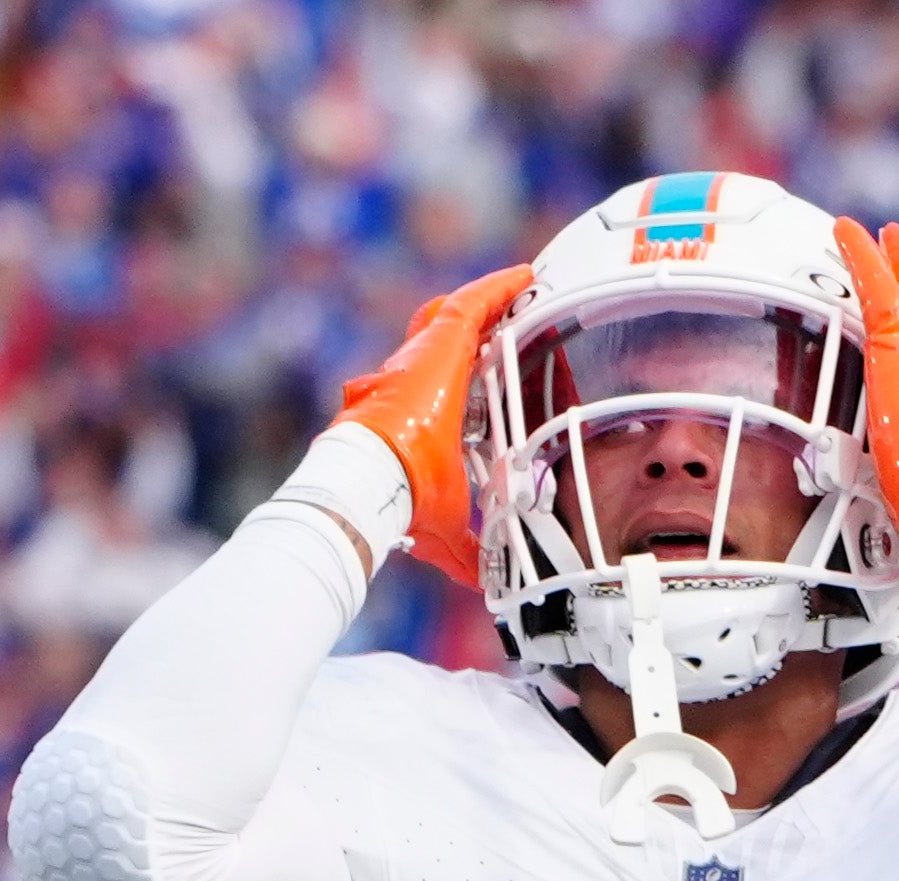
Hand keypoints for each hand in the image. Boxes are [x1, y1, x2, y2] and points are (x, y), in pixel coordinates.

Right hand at [332, 266, 527, 587]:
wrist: (374, 476)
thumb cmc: (398, 499)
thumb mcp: (440, 528)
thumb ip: (464, 550)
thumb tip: (482, 585)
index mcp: (420, 418)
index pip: (444, 386)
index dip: (468, 371)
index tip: (491, 366)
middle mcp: (415, 380)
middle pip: (447, 341)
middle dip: (478, 327)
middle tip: (510, 316)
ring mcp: (422, 358)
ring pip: (457, 315)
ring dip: (492, 301)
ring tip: (523, 288)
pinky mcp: (437, 342)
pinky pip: (472, 304)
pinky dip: (499, 289)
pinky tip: (524, 277)